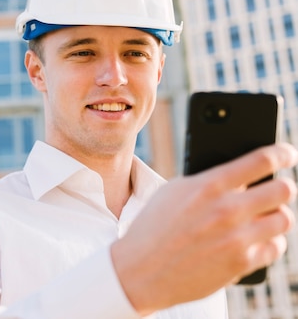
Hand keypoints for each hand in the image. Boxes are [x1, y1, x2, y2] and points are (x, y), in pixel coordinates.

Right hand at [111, 143, 297, 315]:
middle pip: (284, 190)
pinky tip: (255, 240)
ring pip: (284, 219)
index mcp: (209, 185)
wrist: (141, 270)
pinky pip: (276, 247)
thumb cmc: (154, 227)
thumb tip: (241, 176)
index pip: (261, 160)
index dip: (282, 153)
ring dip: (276, 216)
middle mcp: (227, 210)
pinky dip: (269, 242)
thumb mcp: (174, 192)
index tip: (287, 153)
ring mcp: (237, 239)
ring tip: (265, 217)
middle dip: (283, 187)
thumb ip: (208, 181)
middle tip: (278, 189)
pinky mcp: (241, 264)